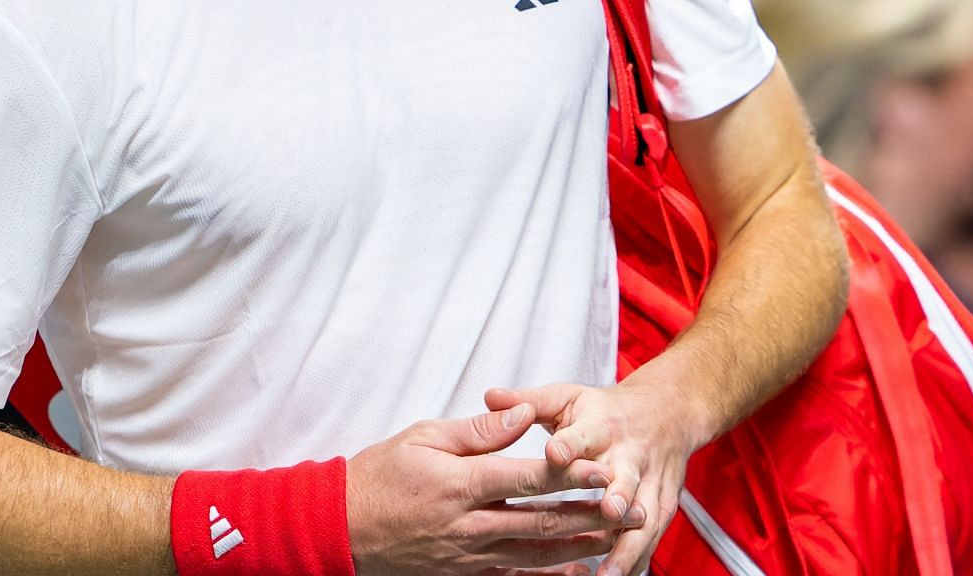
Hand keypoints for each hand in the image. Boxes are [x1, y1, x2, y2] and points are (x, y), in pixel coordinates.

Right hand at [345, 401, 627, 574]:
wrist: (341, 527)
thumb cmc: (380, 476)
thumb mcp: (423, 437)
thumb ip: (477, 430)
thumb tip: (521, 413)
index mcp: (461, 485)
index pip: (528, 479)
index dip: (571, 474)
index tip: (604, 466)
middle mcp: (470, 525)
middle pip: (543, 521)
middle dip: (592, 515)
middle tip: (631, 508)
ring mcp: (469, 555)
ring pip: (536, 554)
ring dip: (580, 547)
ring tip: (616, 539)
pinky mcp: (465, 573)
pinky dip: (548, 574)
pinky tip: (575, 569)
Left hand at [482, 383, 700, 575]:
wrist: (665, 412)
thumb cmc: (605, 409)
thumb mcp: (567, 397)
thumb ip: (528, 402)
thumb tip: (490, 398)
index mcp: (600, 425)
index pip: (584, 434)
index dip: (570, 443)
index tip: (555, 453)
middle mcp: (629, 454)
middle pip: (625, 477)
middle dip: (618, 495)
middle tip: (606, 513)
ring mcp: (649, 481)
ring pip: (644, 514)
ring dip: (629, 542)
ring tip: (609, 570)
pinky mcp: (662, 502)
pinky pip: (653, 534)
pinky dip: (638, 556)